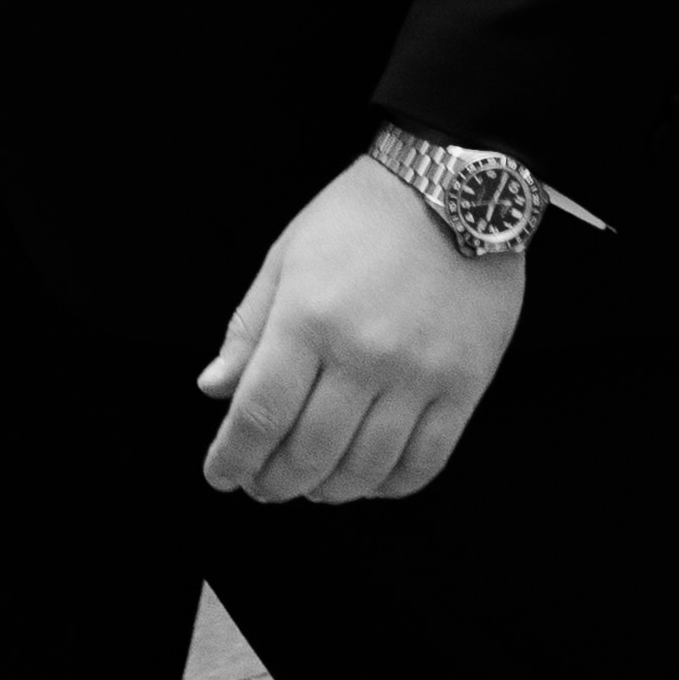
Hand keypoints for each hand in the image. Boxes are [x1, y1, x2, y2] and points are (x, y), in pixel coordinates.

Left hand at [195, 154, 522, 503]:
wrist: (451, 188)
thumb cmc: (359, 217)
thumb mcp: (285, 258)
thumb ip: (248, 329)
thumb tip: (213, 389)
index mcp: (307, 318)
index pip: (259, 413)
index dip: (234, 456)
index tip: (221, 474)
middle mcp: (362, 354)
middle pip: (310, 451)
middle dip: (276, 481)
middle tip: (262, 487)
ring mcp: (418, 375)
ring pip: (366, 467)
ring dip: (330, 490)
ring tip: (312, 487)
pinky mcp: (464, 386)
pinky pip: (426, 460)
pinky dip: (391, 485)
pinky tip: (368, 481)